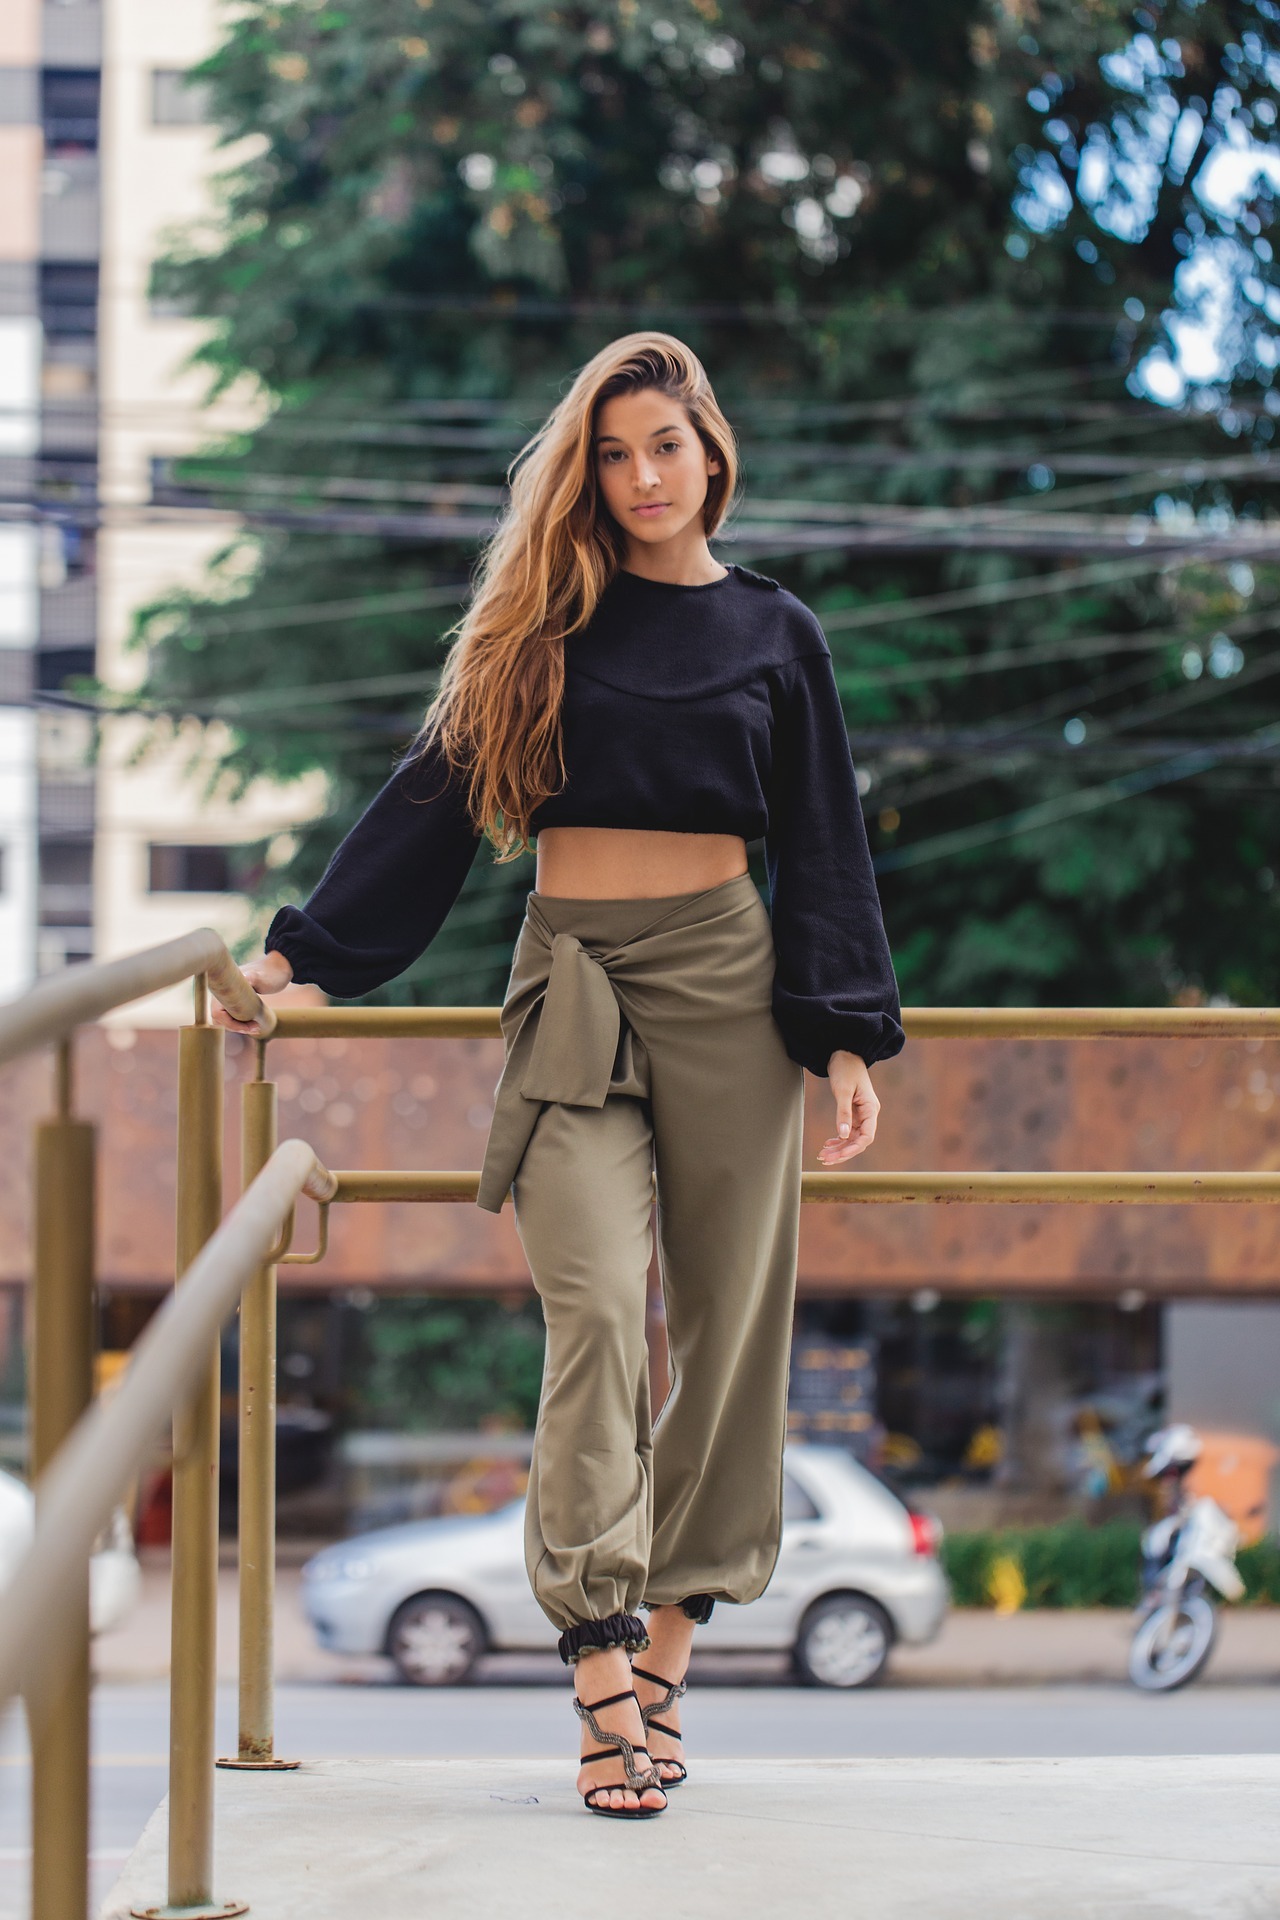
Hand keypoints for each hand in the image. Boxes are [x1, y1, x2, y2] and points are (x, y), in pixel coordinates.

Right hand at [212, 951, 293, 1034]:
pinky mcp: (236, 1000)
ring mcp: (228, 996)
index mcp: (223, 986)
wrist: (278, 968)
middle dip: (235, 1026)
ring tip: (256, 1028)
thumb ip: (252, 977)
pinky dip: (240, 1023)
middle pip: (219, 1018)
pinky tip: (253, 1025)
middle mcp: (223, 992)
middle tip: (256, 1028)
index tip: (250, 1026)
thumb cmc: (269, 972)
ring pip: (225, 1018)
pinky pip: (231, 1015)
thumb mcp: (261, 976)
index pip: (217, 1013)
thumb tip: (244, 979)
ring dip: (237, 1026)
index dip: (231, 1024)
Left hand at [816, 1050, 879, 1165]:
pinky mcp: (853, 1112)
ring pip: (852, 1138)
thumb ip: (843, 1113)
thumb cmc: (846, 1068)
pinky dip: (838, 1139)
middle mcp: (868, 1114)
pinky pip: (847, 1131)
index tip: (839, 1155)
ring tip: (823, 1155)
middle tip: (825, 1159)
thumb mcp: (842, 1090)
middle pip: (858, 1141)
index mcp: (871, 1109)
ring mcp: (861, 1114)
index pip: (867, 1136)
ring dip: (839, 1147)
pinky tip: (827, 1143)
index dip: (854, 1148)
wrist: (845, 1053)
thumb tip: (842, 1136)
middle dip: (843, 1152)